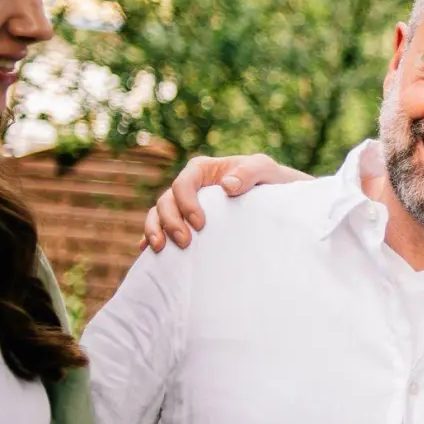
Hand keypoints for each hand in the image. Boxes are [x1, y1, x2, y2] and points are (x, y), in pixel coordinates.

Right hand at [140, 153, 309, 251]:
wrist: (274, 200)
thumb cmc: (268, 180)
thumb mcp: (264, 170)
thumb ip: (249, 172)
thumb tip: (227, 186)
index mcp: (202, 170)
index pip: (184, 182)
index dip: (186, 202)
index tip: (201, 224)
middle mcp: (188, 187)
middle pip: (166, 201)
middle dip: (170, 221)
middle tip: (185, 243)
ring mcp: (183, 206)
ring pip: (157, 214)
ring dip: (155, 230)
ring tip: (160, 249)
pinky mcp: (184, 223)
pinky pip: (160, 229)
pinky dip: (150, 238)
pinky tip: (149, 253)